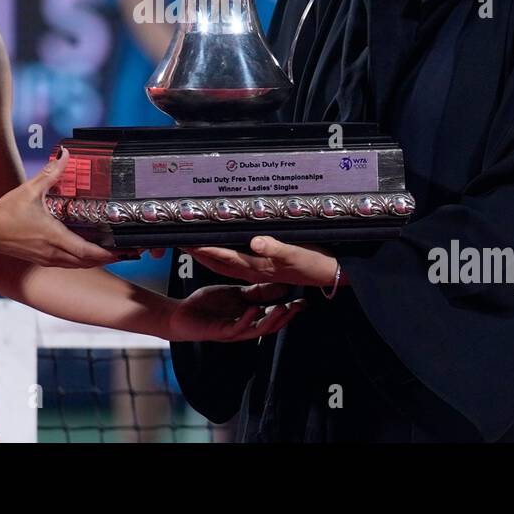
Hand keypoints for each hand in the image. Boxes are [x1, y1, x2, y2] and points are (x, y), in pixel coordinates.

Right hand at [0, 147, 120, 267]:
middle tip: (123, 250)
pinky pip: (68, 264)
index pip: (87, 252)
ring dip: (94, 260)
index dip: (107, 253)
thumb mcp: (31, 190)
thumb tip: (64, 155)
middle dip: (107, 257)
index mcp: (54, 237)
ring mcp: (47, 259)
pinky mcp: (41, 259)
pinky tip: (85, 251)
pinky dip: (81, 260)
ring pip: (78, 265)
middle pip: (88, 262)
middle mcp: (53, 253)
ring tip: (109, 251)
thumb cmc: (6, 214)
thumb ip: (51, 173)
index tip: (122, 250)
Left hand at [166, 282, 304, 341]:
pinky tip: (254, 310)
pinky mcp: (221, 332)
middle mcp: (245, 326)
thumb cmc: (207, 305)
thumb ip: (256, 292)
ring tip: (284, 308)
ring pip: (258, 329)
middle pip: (271, 325)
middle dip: (287, 316)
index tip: (305, 301)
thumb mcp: (235, 294)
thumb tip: (279, 286)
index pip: (274, 314)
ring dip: (272, 319)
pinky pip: (237, 328)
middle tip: (300, 306)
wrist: (181, 314)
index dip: (290, 309)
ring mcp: (234, 331)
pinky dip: (247, 319)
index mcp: (250, 316)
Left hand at [185, 236, 341, 287]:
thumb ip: (276, 248)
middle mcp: (255, 271)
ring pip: (226, 265)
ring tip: (195, 246)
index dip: (205, 249)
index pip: (225, 257)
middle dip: (200, 253)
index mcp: (258, 267)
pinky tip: (223, 251)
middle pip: (219, 263)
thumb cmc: (314, 263)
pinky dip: (225, 257)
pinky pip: (237, 265)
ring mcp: (259, 272)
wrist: (331, 272)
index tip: (188, 241)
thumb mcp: (296, 254)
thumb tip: (255, 242)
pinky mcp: (265, 271)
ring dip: (210, 256)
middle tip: (183, 241)